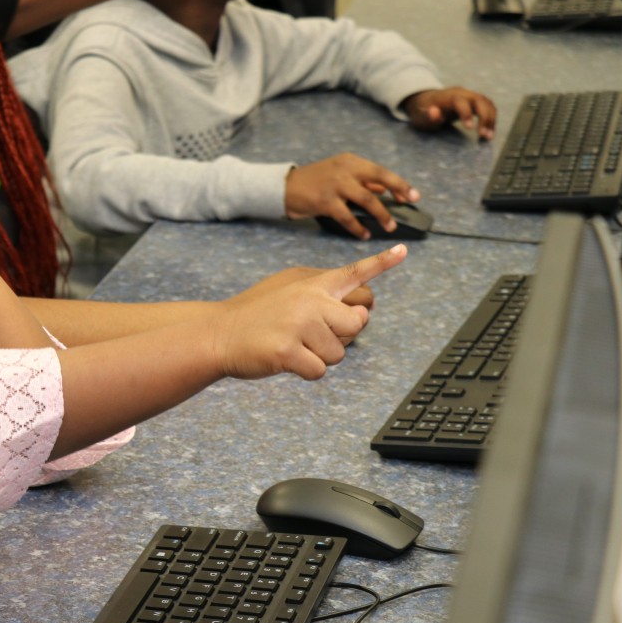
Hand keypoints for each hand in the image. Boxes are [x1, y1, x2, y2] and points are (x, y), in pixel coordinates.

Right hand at [213, 244, 407, 380]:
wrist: (218, 333)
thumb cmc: (255, 316)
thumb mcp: (287, 290)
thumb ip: (321, 295)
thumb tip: (359, 316)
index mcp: (312, 284)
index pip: (354, 273)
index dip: (381, 262)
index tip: (403, 250)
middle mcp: (309, 300)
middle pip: (357, 325)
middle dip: (340, 337)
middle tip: (310, 336)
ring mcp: (298, 324)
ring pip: (338, 353)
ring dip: (318, 357)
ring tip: (291, 345)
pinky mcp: (287, 350)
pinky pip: (319, 371)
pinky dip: (305, 372)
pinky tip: (285, 360)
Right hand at [285, 153, 419, 239]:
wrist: (284, 187)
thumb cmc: (313, 182)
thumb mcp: (338, 175)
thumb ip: (360, 182)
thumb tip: (384, 191)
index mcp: (350, 161)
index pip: (380, 171)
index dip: (399, 183)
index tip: (413, 195)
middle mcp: (345, 169)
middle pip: (379, 177)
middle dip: (398, 190)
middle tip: (409, 204)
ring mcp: (335, 185)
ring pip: (367, 199)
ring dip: (381, 214)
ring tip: (389, 226)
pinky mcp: (325, 201)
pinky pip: (347, 216)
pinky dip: (358, 227)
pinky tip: (364, 234)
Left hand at [402, 87, 496, 139]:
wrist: (426, 101)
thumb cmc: (423, 111)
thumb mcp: (420, 117)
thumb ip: (427, 116)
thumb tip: (434, 112)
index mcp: (448, 96)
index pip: (460, 101)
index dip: (466, 113)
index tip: (470, 129)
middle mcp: (462, 93)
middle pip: (479, 100)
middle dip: (484, 117)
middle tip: (484, 136)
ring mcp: (470, 96)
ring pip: (486, 103)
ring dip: (491, 119)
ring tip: (489, 137)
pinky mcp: (475, 102)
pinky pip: (488, 107)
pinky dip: (491, 118)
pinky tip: (489, 132)